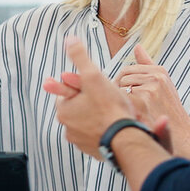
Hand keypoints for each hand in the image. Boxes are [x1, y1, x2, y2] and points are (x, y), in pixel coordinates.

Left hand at [42, 36, 141, 157]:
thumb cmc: (110, 107)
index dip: (84, 84)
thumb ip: (80, 57)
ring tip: (116, 111)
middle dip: (91, 100)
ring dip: (99, 116)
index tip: (98, 85)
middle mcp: (67, 129)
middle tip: (110, 98)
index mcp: (63, 111)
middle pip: (79, 106)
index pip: (69, 91)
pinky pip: (97, 135)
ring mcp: (80, 142)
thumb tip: (69, 39)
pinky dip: (105, 129)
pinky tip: (117, 125)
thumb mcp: (93, 76)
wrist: (126, 139)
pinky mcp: (94, 151)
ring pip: (88, 121)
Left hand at [115, 47, 189, 159]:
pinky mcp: (142, 101)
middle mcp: (156, 77)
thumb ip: (147, 65)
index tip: (124, 96)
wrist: (179, 136)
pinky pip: (120, 99)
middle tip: (123, 106)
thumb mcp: (162, 85)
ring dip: (119, 100)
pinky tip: (129, 117)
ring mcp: (149, 88)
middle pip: (121, 78)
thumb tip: (137, 46)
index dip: (122, 84)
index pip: (127, 70)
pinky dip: (122, 109)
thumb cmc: (167, 112)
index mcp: (160, 71)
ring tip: (128, 112)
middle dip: (118, 91)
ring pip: (119, 88)